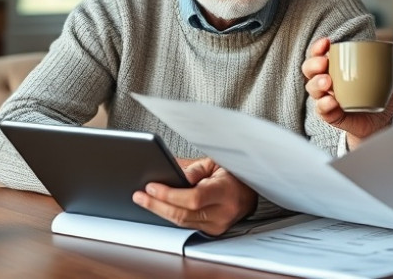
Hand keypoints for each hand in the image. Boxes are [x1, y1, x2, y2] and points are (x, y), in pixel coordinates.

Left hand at [132, 157, 256, 234]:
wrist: (252, 190)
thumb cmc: (235, 173)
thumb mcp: (215, 163)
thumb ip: (194, 170)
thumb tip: (173, 174)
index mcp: (226, 191)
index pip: (193, 198)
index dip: (169, 194)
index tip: (152, 187)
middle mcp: (224, 212)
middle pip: (183, 214)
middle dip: (157, 205)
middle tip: (140, 195)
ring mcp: (219, 225)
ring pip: (182, 222)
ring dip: (160, 211)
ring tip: (144, 200)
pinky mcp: (213, 231)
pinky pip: (187, 225)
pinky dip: (172, 216)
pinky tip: (160, 207)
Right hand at [301, 37, 392, 147]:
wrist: (379, 123)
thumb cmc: (377, 97)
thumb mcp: (389, 84)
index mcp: (336, 69)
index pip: (321, 54)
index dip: (318, 48)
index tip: (326, 43)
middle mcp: (327, 83)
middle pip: (310, 70)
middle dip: (313, 64)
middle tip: (324, 63)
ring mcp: (327, 99)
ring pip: (312, 89)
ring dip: (317, 84)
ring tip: (327, 82)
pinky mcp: (331, 115)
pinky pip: (322, 110)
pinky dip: (324, 105)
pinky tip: (331, 102)